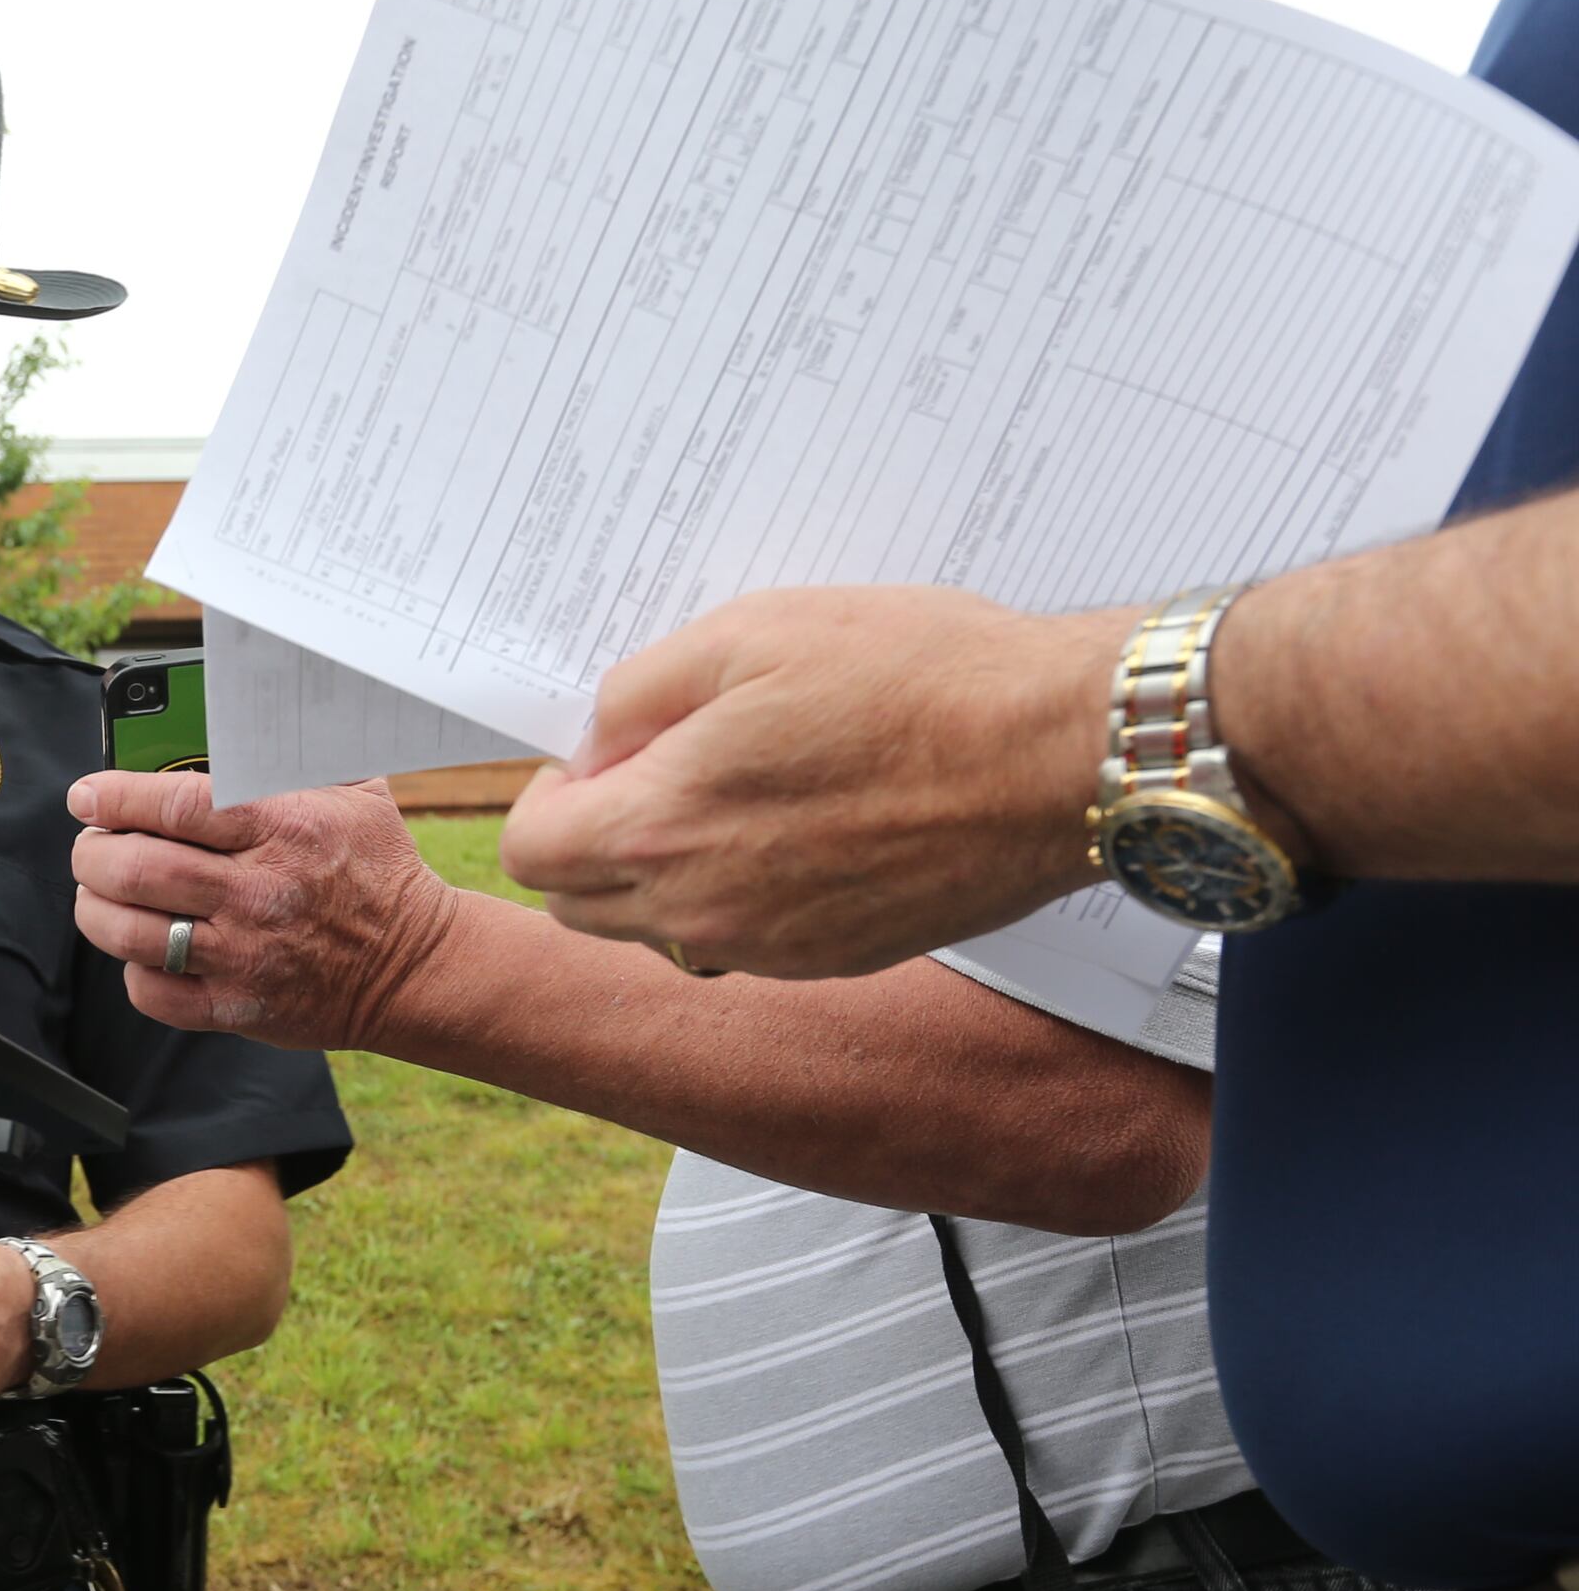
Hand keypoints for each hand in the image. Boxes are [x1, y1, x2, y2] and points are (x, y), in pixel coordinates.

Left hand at [67, 768, 460, 1049]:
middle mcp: (258, 892)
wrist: (415, 964)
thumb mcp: (356, 794)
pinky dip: (132, 969)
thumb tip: (246, 714)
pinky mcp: (238, 1007)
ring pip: (132, 932)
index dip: (115, 798)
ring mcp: (245, 954)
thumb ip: (299, 756)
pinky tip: (141, 949)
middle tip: (90, 848)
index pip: (175, 805)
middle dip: (93, 855)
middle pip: (138, 868)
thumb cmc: (377, 870)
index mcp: (283, 829)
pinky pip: (154, 992)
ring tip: (97, 894)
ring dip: (96, 909)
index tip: (87, 796)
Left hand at [497, 586, 1132, 976]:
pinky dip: (743, 896)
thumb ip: (639, 693)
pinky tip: (803, 827)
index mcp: (658, 829)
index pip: (531, 850)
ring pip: (660, 931)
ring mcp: (771, 947)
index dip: (549, 795)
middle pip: (580, 905)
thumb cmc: (916, 679)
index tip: (599, 755)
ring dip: (664, 874)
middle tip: (660, 770)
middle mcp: (702, 911)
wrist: (1059, 753)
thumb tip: (597, 740)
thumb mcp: (747, 633)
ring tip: (737, 793)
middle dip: (592, 840)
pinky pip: (745, 943)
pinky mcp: (837, 957)